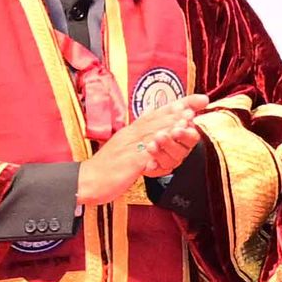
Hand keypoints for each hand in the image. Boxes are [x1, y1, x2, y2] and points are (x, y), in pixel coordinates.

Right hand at [72, 96, 196, 206]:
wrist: (85, 181)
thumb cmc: (107, 166)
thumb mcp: (124, 146)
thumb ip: (139, 135)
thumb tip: (154, 122)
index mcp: (131, 132)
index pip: (155, 114)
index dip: (175, 106)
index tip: (195, 101)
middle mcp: (130, 136)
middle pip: (156, 120)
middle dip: (176, 112)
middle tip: (194, 107)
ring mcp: (129, 148)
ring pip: (152, 134)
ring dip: (170, 126)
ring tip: (187, 120)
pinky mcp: (128, 163)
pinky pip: (145, 155)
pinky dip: (158, 149)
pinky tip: (169, 145)